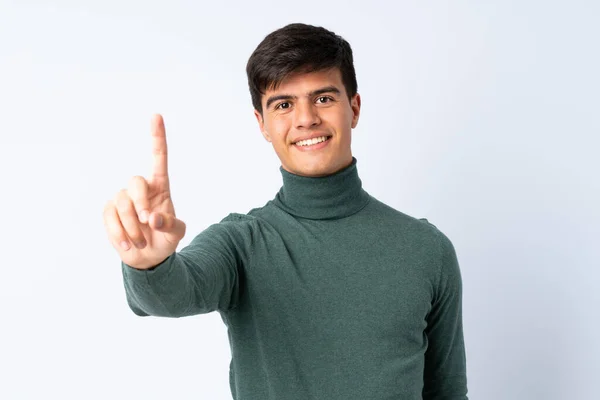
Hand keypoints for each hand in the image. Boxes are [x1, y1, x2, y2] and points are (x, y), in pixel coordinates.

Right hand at [103, 114, 185, 269]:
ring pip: (122, 204)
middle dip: (140, 203)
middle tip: (147, 222)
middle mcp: (140, 189)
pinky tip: (128, 245)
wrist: (148, 257)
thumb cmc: (165, 239)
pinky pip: (110, 217)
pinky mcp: (110, 211)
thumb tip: (153, 218)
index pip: (158, 158)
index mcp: (160, 187)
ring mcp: (123, 198)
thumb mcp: (176, 234)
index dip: (157, 138)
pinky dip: (120, 234)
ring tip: (141, 241)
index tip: (156, 116)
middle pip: (136, 183)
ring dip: (133, 227)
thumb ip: (171, 225)